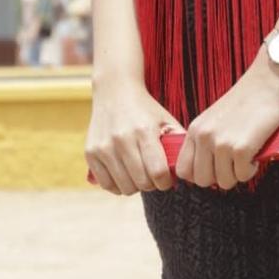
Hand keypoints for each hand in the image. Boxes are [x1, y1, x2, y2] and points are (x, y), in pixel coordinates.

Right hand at [86, 79, 182, 194]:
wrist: (115, 92)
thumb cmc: (146, 110)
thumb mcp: (166, 120)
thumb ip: (179, 144)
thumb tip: (188, 172)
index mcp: (144, 131)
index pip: (158, 172)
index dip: (166, 182)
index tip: (167, 179)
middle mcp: (122, 140)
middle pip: (142, 183)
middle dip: (152, 184)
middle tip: (153, 176)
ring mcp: (104, 147)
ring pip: (125, 187)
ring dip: (135, 186)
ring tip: (139, 174)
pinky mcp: (91, 153)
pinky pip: (107, 184)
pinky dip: (117, 185)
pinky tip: (124, 175)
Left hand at [174, 48, 278, 190]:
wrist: (268, 82)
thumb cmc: (247, 100)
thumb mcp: (215, 119)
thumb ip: (207, 142)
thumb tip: (210, 171)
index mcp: (195, 130)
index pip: (184, 170)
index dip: (200, 175)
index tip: (215, 169)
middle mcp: (204, 137)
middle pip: (203, 180)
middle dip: (220, 177)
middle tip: (234, 165)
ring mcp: (221, 143)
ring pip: (224, 182)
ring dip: (238, 174)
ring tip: (246, 157)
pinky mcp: (241, 148)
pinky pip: (242, 176)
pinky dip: (251, 170)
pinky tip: (255, 154)